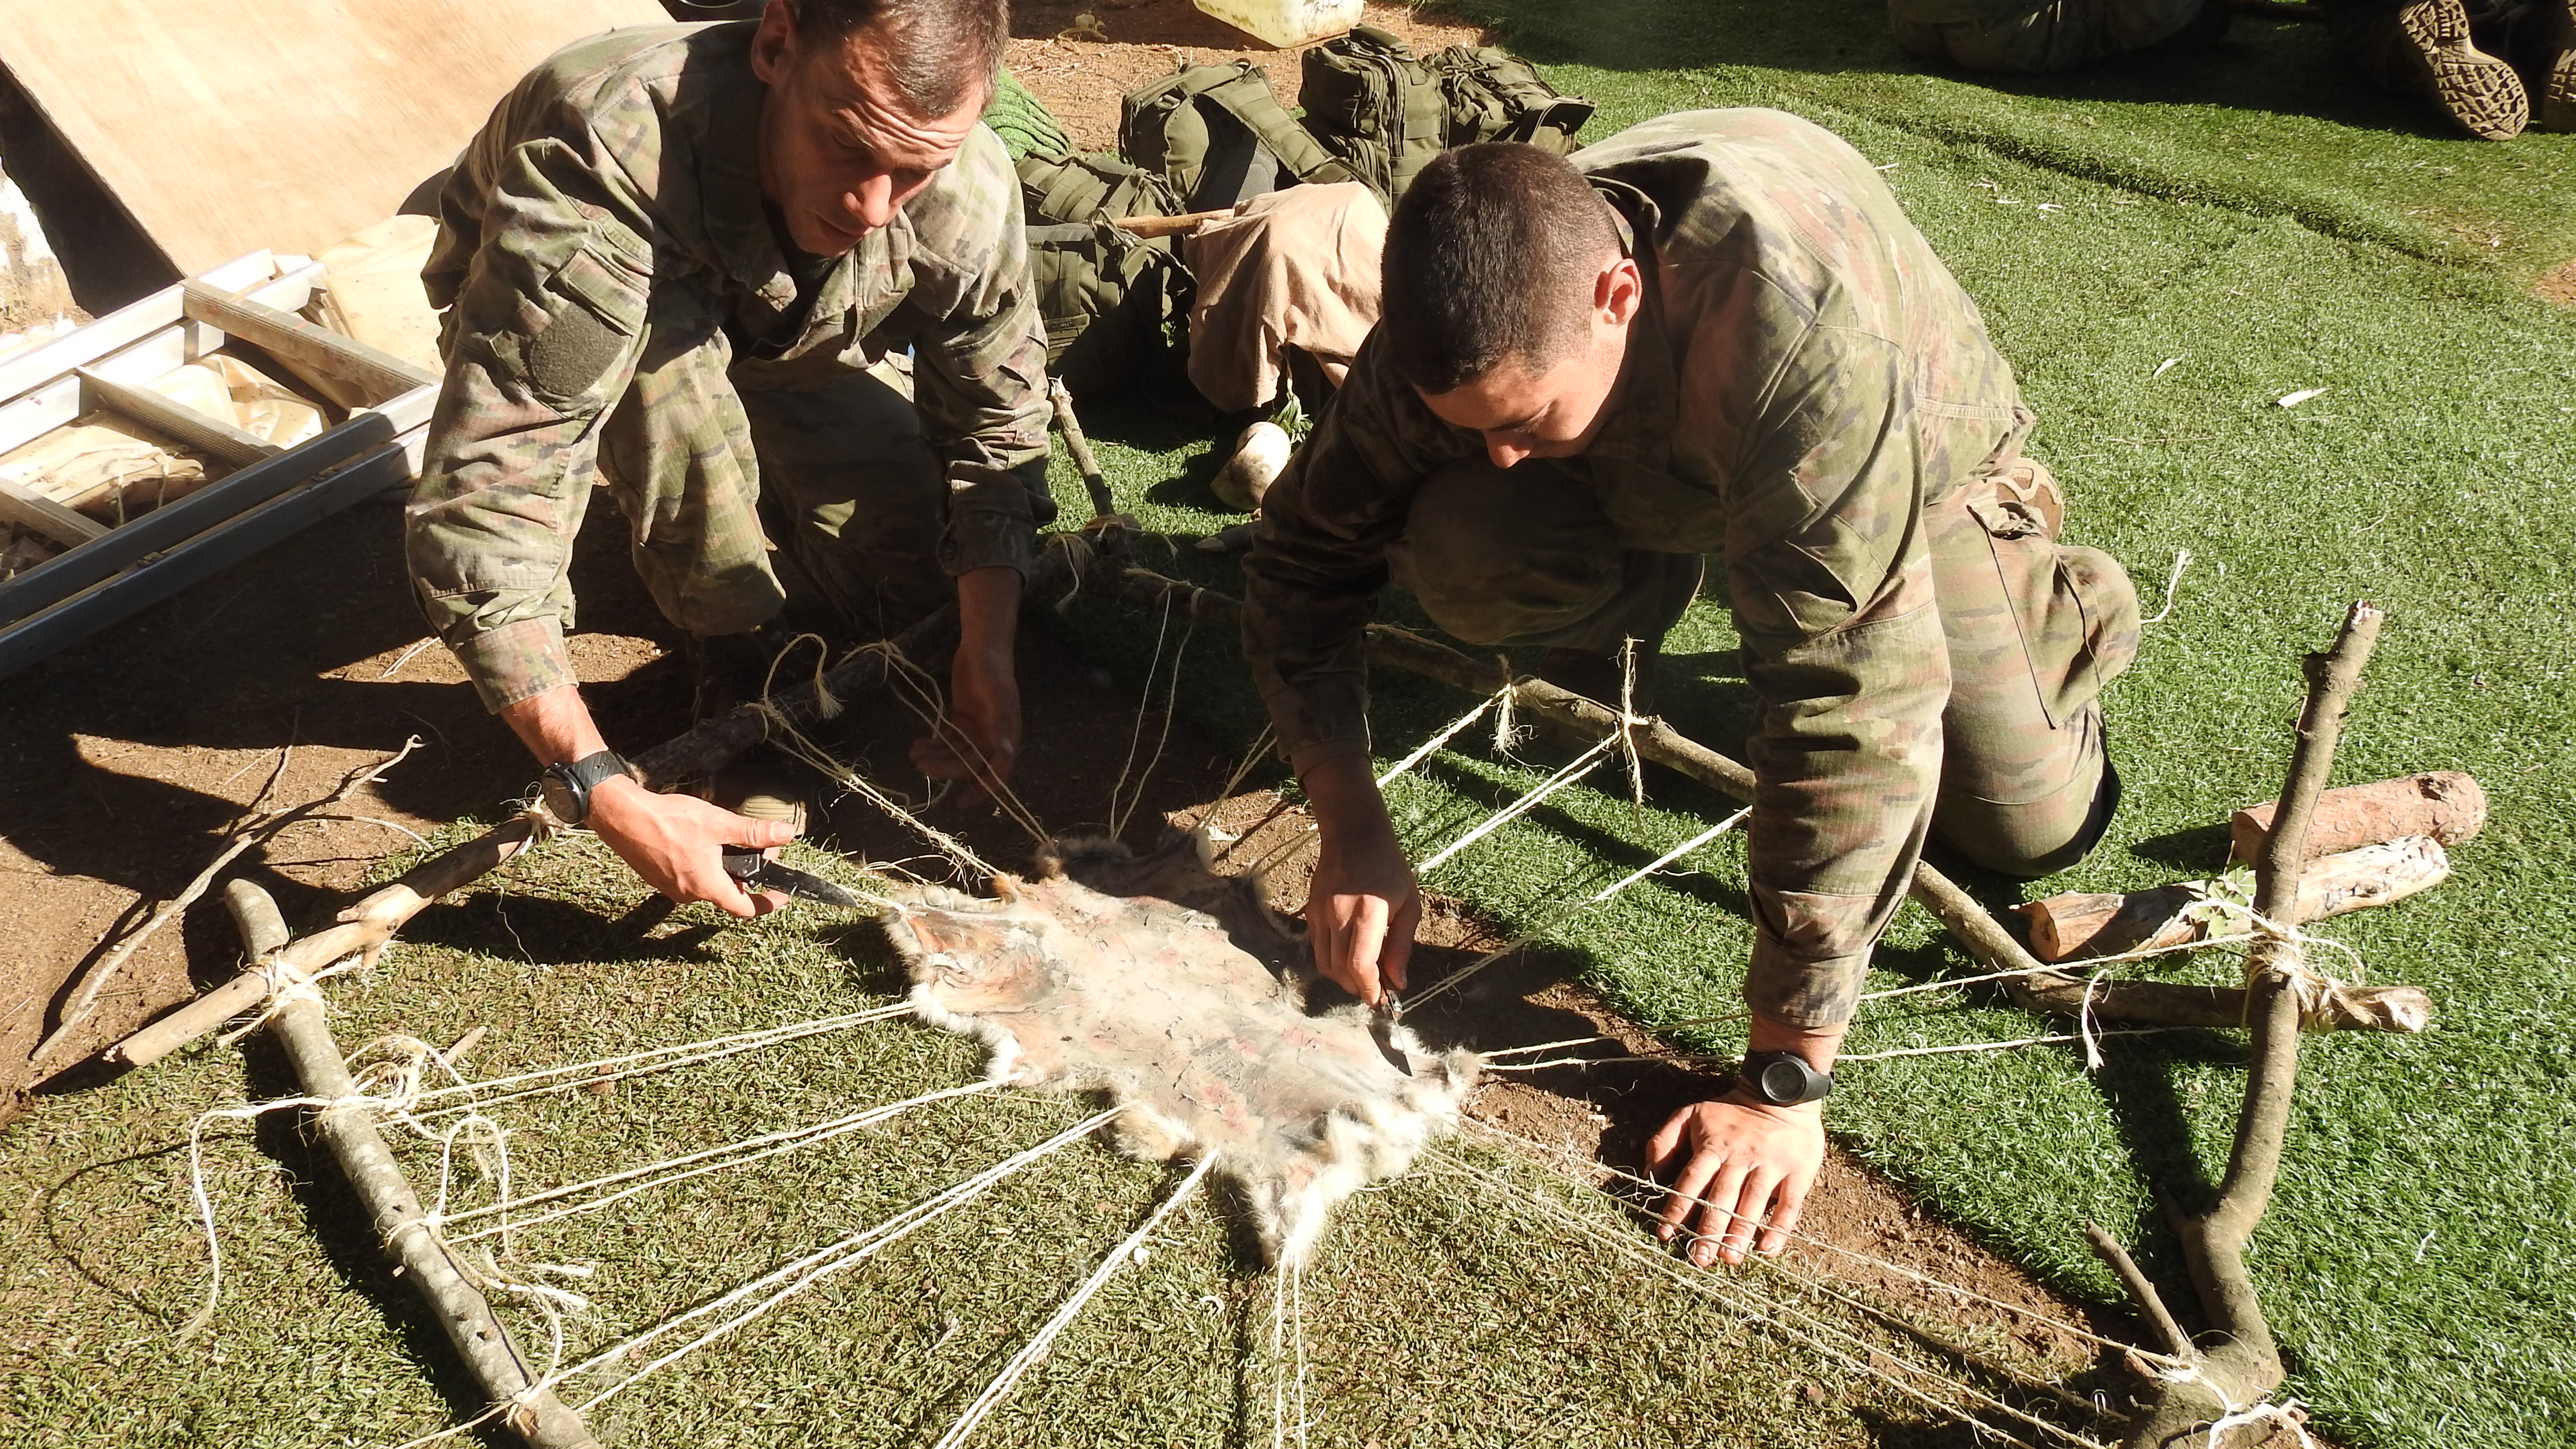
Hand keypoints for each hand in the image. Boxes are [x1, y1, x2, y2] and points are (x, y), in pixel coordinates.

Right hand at [587, 775, 796, 918]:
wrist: (621, 815)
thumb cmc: (667, 820)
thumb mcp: (719, 824)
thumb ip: (754, 832)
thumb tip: (786, 834)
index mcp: (706, 887)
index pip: (746, 909)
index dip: (768, 903)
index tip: (782, 894)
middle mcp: (689, 894)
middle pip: (729, 891)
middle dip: (747, 871)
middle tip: (757, 844)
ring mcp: (671, 888)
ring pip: (710, 883)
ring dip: (725, 865)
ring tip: (726, 836)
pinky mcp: (659, 878)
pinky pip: (691, 877)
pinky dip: (704, 863)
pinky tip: (700, 839)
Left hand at [912, 637, 1020, 806]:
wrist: (982, 647)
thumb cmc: (992, 671)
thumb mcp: (997, 696)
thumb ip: (1001, 725)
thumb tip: (1006, 754)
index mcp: (1007, 736)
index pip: (997, 772)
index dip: (982, 790)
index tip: (960, 803)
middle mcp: (993, 738)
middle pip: (969, 764)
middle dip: (946, 768)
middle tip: (920, 764)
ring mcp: (976, 730)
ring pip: (956, 754)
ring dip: (936, 758)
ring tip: (914, 752)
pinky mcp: (962, 721)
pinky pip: (947, 741)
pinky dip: (933, 745)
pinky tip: (917, 743)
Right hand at [1297, 750, 1416, 1006]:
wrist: (1354, 836)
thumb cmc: (1389, 869)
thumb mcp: (1408, 905)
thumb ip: (1401, 946)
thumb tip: (1398, 982)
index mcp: (1368, 913)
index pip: (1359, 964)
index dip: (1368, 988)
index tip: (1378, 999)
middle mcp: (1339, 916)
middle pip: (1339, 970)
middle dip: (1357, 987)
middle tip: (1375, 989)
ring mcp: (1321, 914)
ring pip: (1324, 963)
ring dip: (1343, 978)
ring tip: (1362, 975)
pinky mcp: (1310, 912)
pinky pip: (1317, 948)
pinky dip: (1331, 962)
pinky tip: (1347, 957)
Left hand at [1643, 1093, 1824, 1266]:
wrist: (1781, 1094)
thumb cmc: (1731, 1111)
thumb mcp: (1690, 1114)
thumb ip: (1664, 1141)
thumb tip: (1648, 1173)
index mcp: (1713, 1146)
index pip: (1691, 1181)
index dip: (1677, 1208)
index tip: (1665, 1234)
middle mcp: (1740, 1158)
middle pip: (1721, 1198)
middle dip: (1709, 1230)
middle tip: (1700, 1258)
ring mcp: (1770, 1166)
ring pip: (1752, 1203)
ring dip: (1740, 1233)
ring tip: (1730, 1259)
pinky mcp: (1798, 1172)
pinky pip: (1789, 1204)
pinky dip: (1779, 1227)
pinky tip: (1767, 1249)